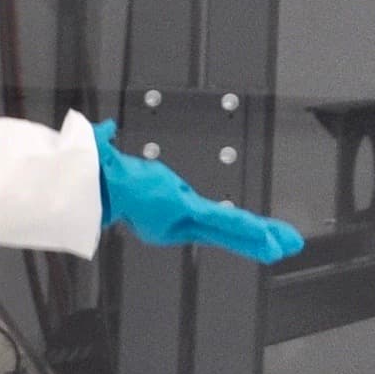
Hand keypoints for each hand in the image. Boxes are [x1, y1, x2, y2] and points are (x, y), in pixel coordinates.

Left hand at [97, 120, 303, 262]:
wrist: (89, 179)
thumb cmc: (97, 176)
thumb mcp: (109, 158)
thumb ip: (110, 145)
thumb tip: (106, 127)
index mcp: (166, 212)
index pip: (206, 218)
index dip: (230, 225)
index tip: (250, 231)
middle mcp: (177, 218)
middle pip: (224, 229)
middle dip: (255, 238)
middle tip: (285, 246)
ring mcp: (182, 215)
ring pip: (228, 227)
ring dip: (258, 236)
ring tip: (285, 245)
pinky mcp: (185, 211)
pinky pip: (222, 222)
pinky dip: (246, 231)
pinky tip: (267, 242)